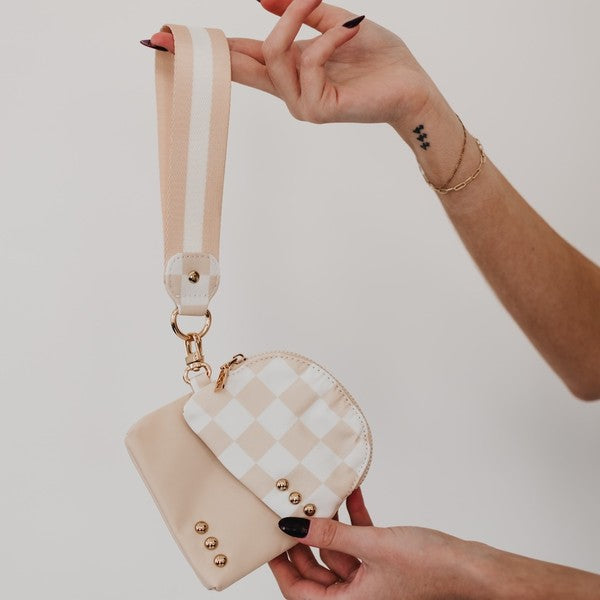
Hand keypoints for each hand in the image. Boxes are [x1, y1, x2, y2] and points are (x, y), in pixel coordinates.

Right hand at [145, 0, 441, 132]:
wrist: (411, 87)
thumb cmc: (379, 59)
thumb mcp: (335, 23)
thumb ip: (302, 12)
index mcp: (290, 69)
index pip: (239, 56)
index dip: (206, 46)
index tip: (163, 37)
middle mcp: (288, 89)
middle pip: (236, 66)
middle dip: (205, 48)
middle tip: (163, 33)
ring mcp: (300, 103)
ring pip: (272, 55)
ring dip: (295, 19)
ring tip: (319, 0)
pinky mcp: (318, 109)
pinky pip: (307, 61)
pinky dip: (328, 37)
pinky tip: (351, 25)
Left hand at [269, 488, 478, 599]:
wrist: (472, 565)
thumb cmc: (432, 567)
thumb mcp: (372, 546)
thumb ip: (331, 537)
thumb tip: (294, 529)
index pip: (301, 592)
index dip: (282, 567)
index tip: (270, 540)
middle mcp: (360, 595)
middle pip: (317, 571)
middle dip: (305, 541)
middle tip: (293, 511)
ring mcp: (372, 579)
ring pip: (338, 553)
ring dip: (332, 526)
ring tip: (322, 498)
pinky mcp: (385, 562)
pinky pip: (360, 542)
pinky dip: (355, 521)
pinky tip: (353, 496)